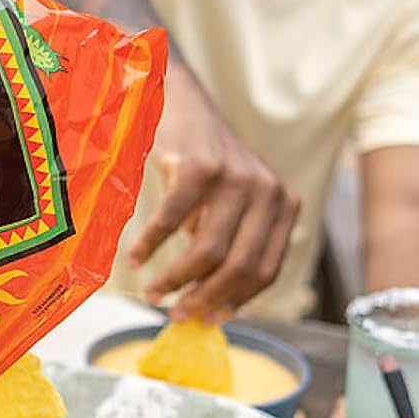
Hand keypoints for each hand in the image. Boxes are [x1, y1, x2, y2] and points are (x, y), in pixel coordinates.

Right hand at [129, 67, 300, 320]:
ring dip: (174, 280)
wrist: (178, 97)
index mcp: (283, 205)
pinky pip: (172, 223)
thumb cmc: (199, 157)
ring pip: (208, 252)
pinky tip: (135, 259)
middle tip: (174, 314)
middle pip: (240, 267)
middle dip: (204, 299)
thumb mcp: (228, 202)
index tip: (206, 319)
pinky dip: (150, 246)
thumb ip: (227, 241)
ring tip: (151, 294)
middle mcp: (268, 191)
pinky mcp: (200, 167)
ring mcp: (236, 178)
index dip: (235, 301)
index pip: (266, 270)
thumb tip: (208, 303)